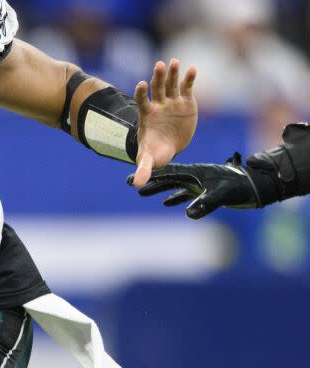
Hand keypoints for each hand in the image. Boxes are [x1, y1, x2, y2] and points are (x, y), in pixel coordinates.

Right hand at [127, 154, 259, 218]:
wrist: (254, 186)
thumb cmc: (239, 187)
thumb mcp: (221, 195)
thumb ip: (205, 204)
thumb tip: (188, 215)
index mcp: (193, 172)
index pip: (166, 174)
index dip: (149, 176)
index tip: (133, 178)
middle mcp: (193, 176)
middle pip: (166, 178)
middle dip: (149, 182)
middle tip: (131, 184)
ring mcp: (198, 183)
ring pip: (173, 185)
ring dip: (159, 189)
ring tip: (143, 193)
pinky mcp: (204, 190)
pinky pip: (185, 194)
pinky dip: (174, 197)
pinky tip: (166, 203)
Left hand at [131, 59, 197, 186]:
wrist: (168, 145)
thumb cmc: (156, 151)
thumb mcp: (149, 160)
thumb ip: (142, 169)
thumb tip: (136, 185)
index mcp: (147, 115)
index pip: (142, 100)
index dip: (141, 93)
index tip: (142, 84)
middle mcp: (159, 105)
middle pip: (157, 88)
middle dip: (158, 77)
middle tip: (160, 65)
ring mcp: (172, 101)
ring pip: (171, 84)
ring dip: (173, 73)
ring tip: (175, 62)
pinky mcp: (185, 101)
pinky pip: (187, 87)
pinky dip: (189, 78)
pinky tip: (193, 69)